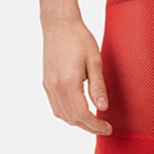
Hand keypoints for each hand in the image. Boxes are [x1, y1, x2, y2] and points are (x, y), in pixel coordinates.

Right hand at [42, 17, 111, 134]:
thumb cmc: (79, 39)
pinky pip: (55, 107)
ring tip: (94, 121)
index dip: (95, 125)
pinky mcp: (46, 83)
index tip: (108, 128)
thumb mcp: (95, 61)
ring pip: (62, 115)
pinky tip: (78, 111)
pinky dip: (67, 114)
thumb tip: (103, 108)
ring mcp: (48, 86)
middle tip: (104, 127)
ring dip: (78, 122)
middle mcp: (55, 87)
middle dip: (89, 127)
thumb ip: (98, 86)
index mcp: (68, 82)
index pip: (82, 115)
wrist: (59, 25)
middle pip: (72, 119)